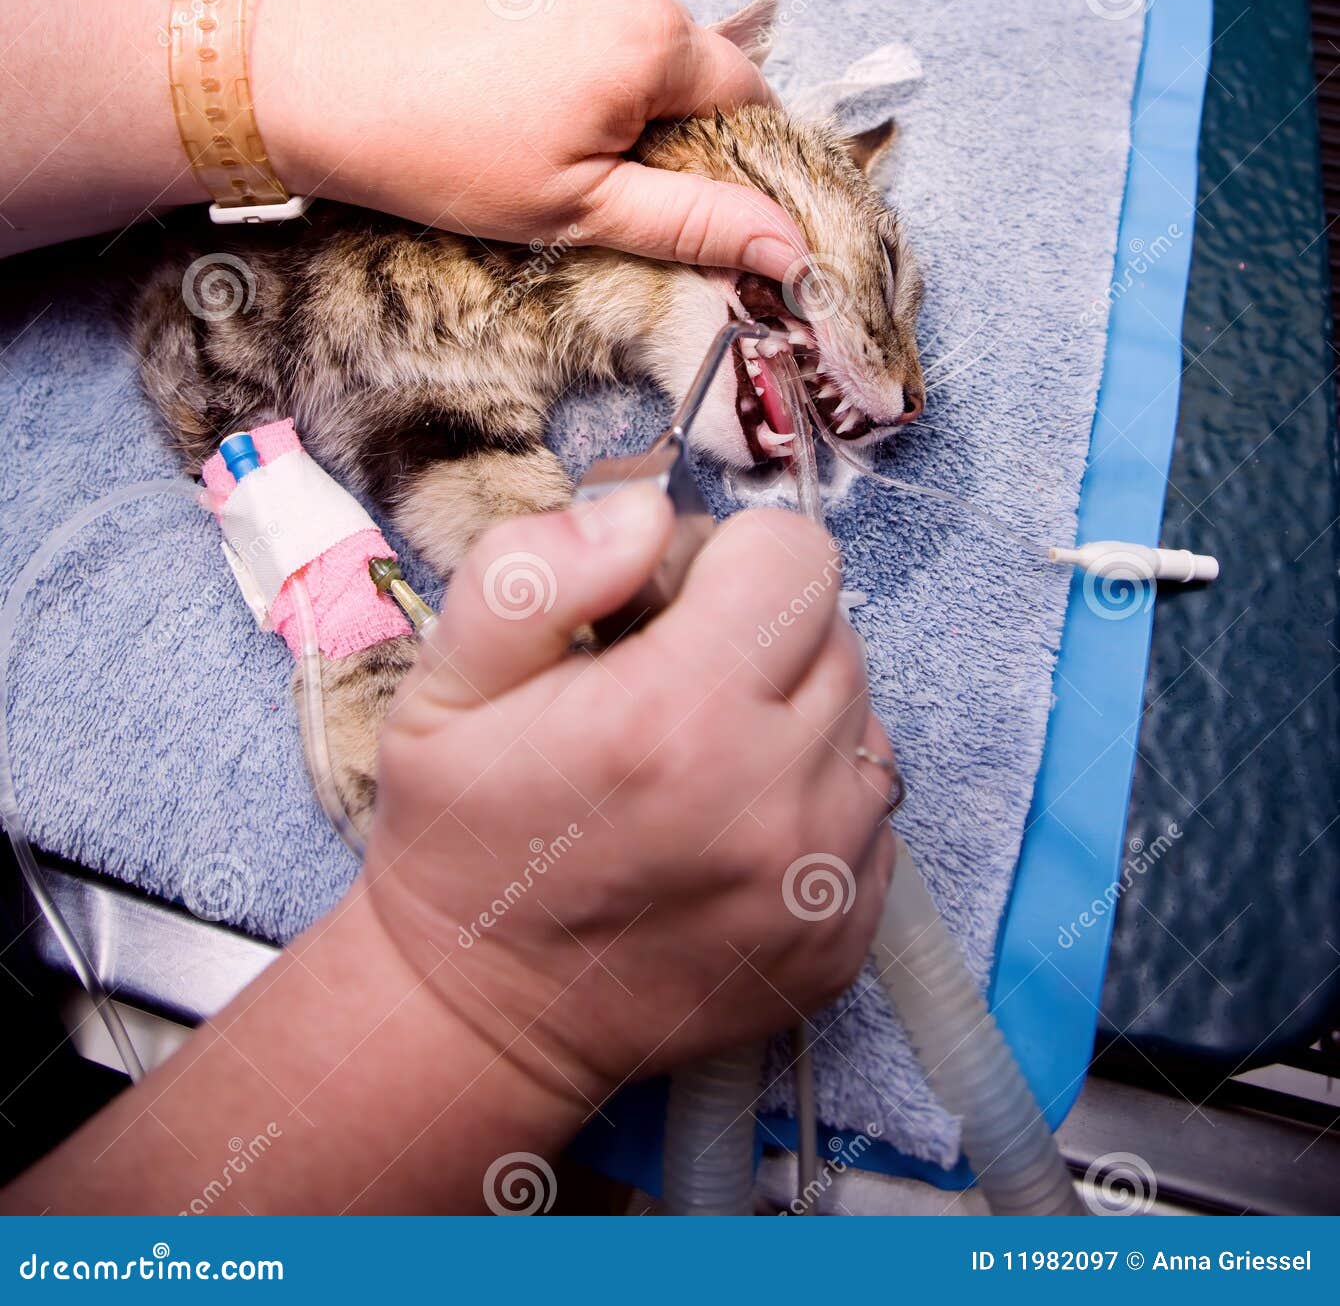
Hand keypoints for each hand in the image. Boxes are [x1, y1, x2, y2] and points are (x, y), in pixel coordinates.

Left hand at [252, 0, 805, 279]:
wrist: (308, 72)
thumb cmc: (440, 155)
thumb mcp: (576, 209)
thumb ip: (695, 223)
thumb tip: (795, 248)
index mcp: (651, 39)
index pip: (744, 91)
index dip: (722, 146)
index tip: (668, 181)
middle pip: (683, 54)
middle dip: (652, 107)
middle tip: (571, 157)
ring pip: (630, 17)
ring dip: (607, 63)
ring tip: (524, 108)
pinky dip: (562, 23)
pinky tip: (501, 61)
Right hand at [363, 485, 895, 1112]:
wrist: (478, 1021)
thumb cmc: (459, 841)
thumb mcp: (442, 685)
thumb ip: (535, 571)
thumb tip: (646, 512)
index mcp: (674, 718)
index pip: (797, 557)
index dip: (727, 560)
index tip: (666, 608)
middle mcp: (773, 801)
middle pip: (836, 634)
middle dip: (761, 634)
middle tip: (670, 684)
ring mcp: (819, 883)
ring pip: (863, 722)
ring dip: (797, 717)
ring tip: (701, 760)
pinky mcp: (844, 941)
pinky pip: (871, 817)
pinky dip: (815, 801)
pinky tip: (731, 829)